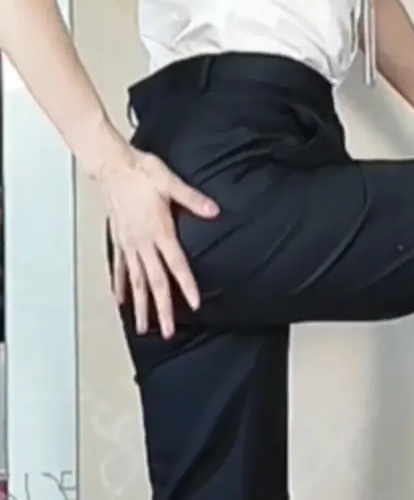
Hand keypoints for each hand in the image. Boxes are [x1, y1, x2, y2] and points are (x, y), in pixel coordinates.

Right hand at [99, 145, 218, 338]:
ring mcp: (129, 244)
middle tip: (166, 332)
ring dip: (140, 306)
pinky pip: (120, 269)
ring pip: (135, 282)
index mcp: (159, 231)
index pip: (176, 265)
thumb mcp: (170, 182)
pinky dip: (121, 286)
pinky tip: (121, 301)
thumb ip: (193, 199)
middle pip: (154, 282)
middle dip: (161, 309)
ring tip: (142, 328)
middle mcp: (142, 243)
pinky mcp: (119, 240)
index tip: (193, 305)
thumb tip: (215, 211)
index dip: (185, 286)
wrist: (112, 166)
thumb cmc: (140, 172)